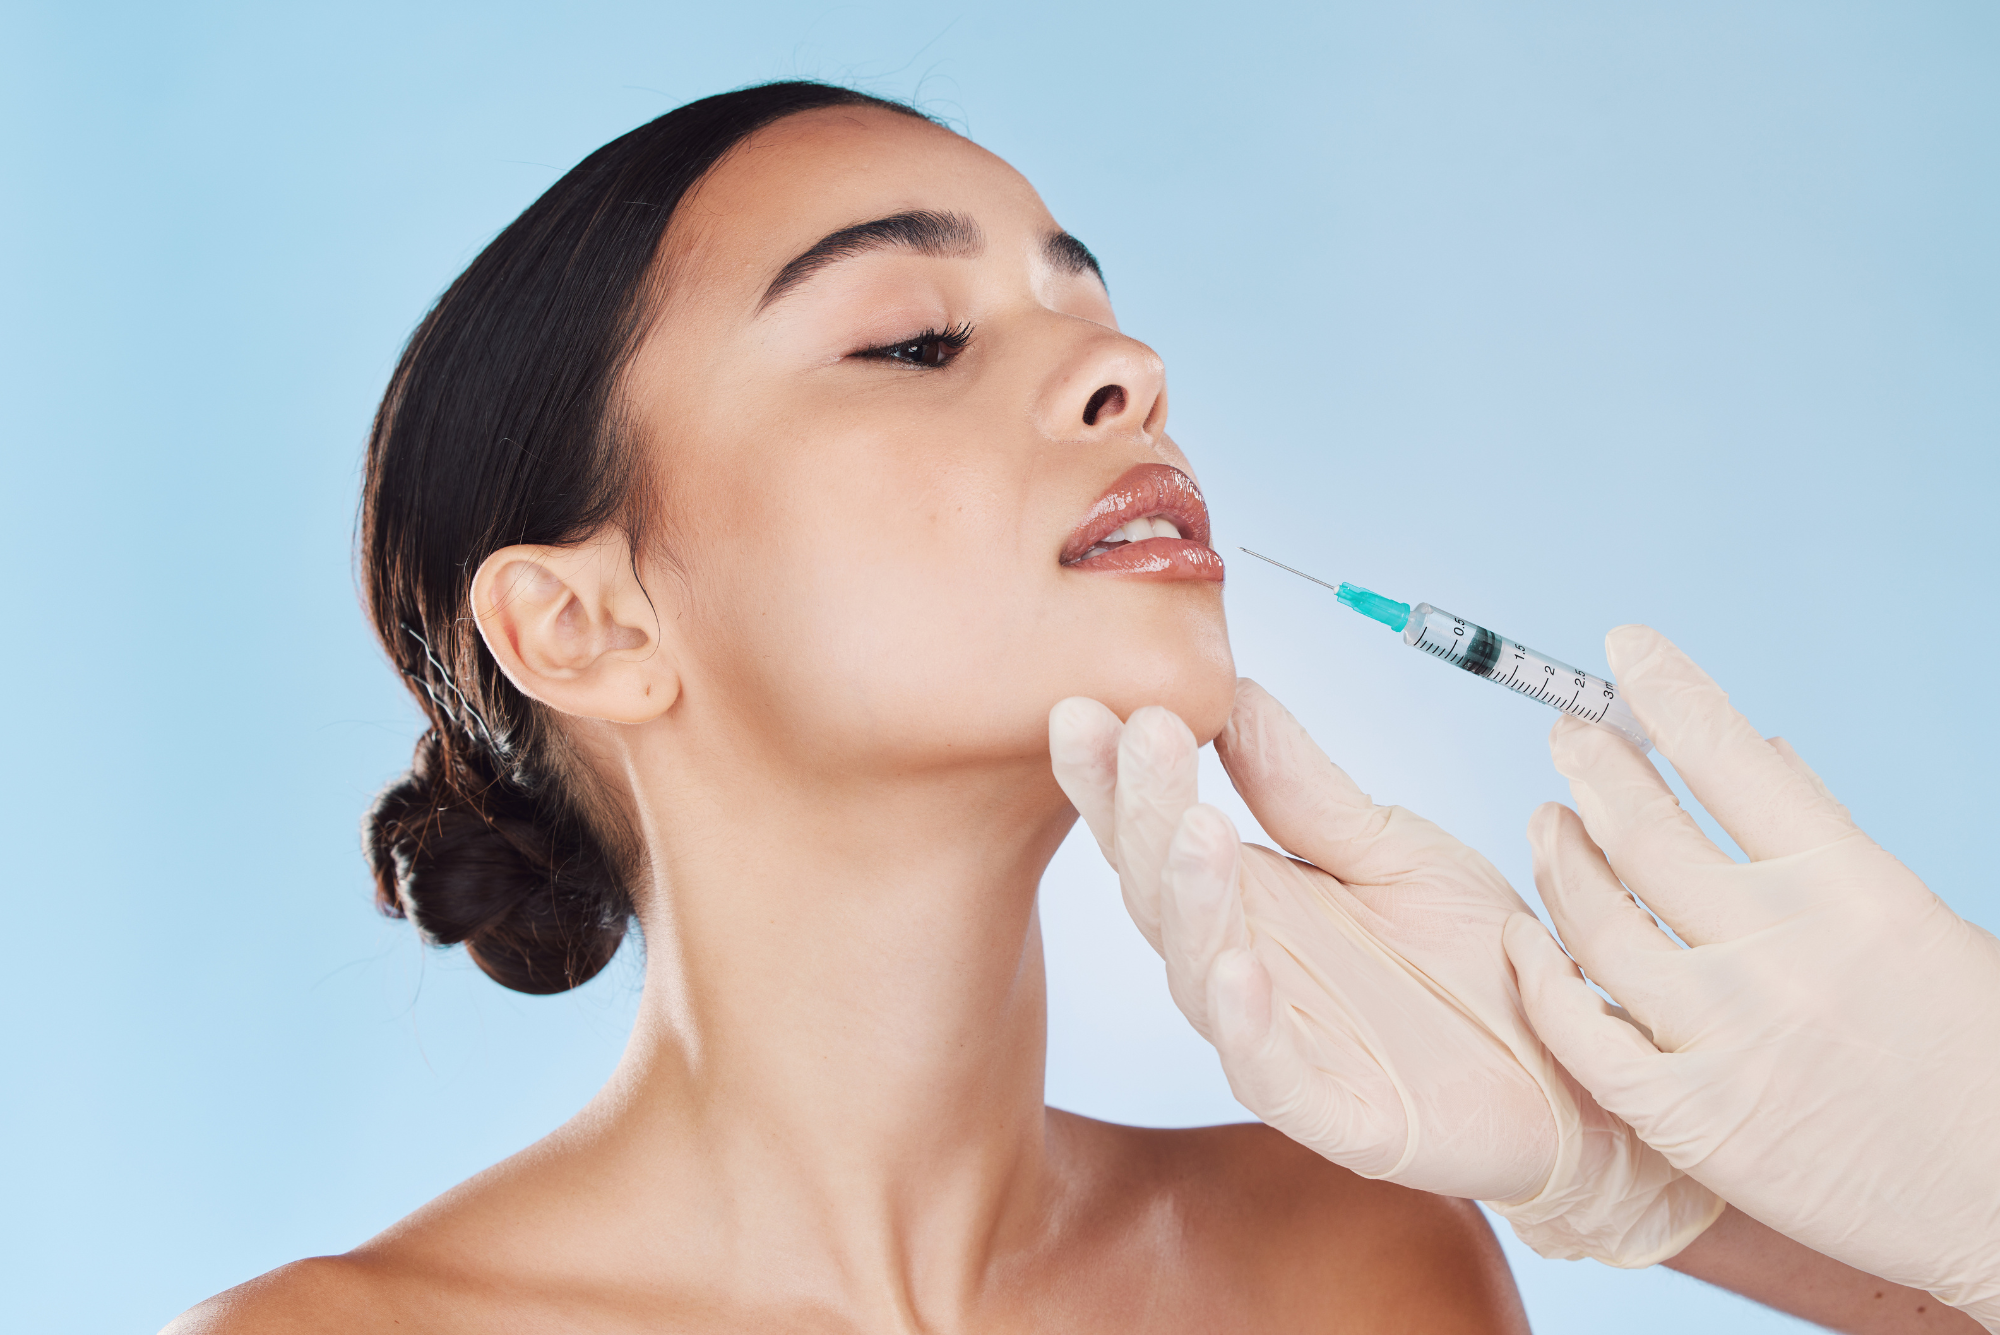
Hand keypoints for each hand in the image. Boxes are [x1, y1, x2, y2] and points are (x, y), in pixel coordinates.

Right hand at [1050, 679, 1719, 1265]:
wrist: (1578, 1064)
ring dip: (1191, 900)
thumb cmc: (1475, 958)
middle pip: (1159, 890)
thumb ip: (1302, 787)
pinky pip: (1271, 1072)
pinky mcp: (1335, 1112)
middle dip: (1142, 812)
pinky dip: (1247, 1027)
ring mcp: (1279, 1042)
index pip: (1156, 831)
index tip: (1088, 706)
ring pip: (1201, 973)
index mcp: (1248, 899)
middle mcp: (1242, 966)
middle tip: (1139, 735)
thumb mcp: (1391, 846)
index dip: (1116, 777)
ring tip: (1196, 826)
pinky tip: (1238, 969)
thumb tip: (1231, 690)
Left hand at [1505, 627, 1999, 1327]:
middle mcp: (1779, 949)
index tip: (1625, 646)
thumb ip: (1827, 842)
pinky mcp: (1689, 1115)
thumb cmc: (1976, 1061)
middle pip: (1644, 827)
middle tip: (1566, 735)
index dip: (1667, 689)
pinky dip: (1538, 975)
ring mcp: (1725, 1033)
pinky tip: (1524, 940)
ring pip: (1595, 918)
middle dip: (1591, 765)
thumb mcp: (1923, 927)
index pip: (1733, 756)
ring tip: (1545, 822)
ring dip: (1557, 856)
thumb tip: (1760, 746)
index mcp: (1851, 888)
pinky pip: (1578, 1029)